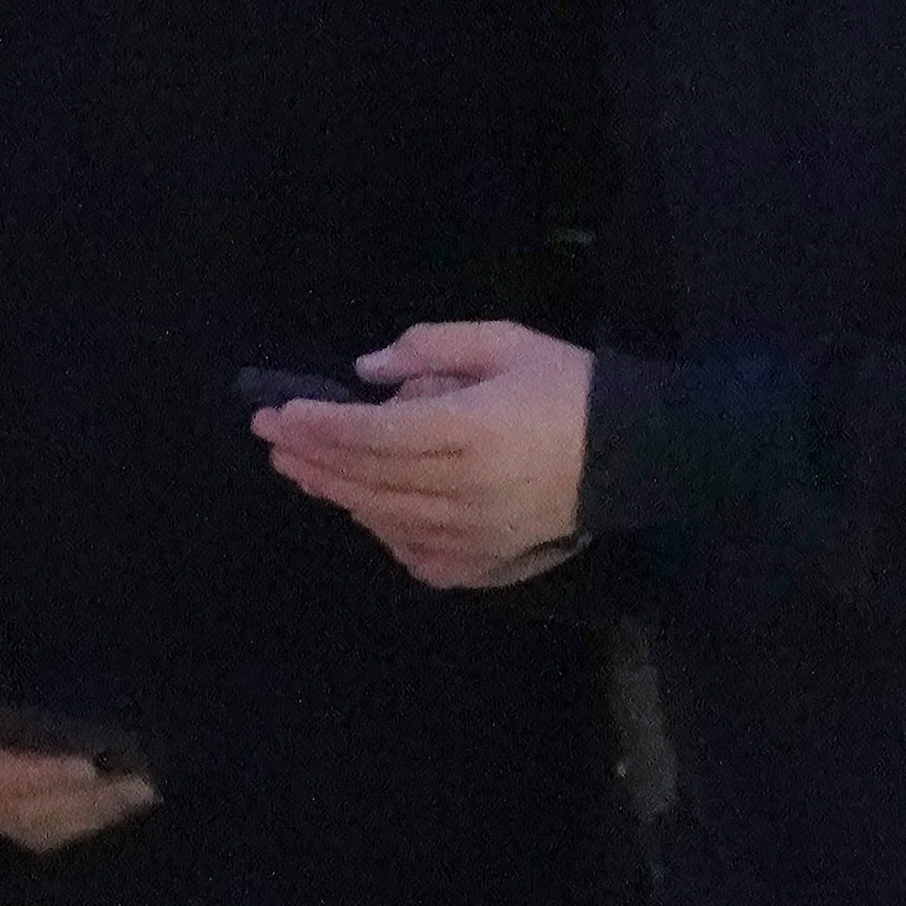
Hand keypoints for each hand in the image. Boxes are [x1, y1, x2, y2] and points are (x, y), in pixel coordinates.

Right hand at [0, 578, 156, 854]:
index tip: (89, 766)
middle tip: (140, 784)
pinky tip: (112, 805)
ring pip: (29, 826)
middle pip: (18, 811)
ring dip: (87, 816)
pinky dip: (74, 820)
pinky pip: (30, 825)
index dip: (40, 776)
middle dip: (83, 802)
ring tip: (139, 795)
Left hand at [258, 322, 596, 590]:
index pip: (372, 434)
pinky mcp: (485, 562)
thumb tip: (365, 375)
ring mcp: (473, 534)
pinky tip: (363, 509)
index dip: (319, 425)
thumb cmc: (567, 388)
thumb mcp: (504, 343)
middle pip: (366, 479)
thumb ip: (430, 348)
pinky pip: (415, 554)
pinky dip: (381, 531)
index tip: (278, 412)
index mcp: (471, 431)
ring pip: (382, 517)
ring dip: (334, 492)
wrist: (634, 453)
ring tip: (299, 469)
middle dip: (311, 456)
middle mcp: (465, 490)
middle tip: (270, 437)